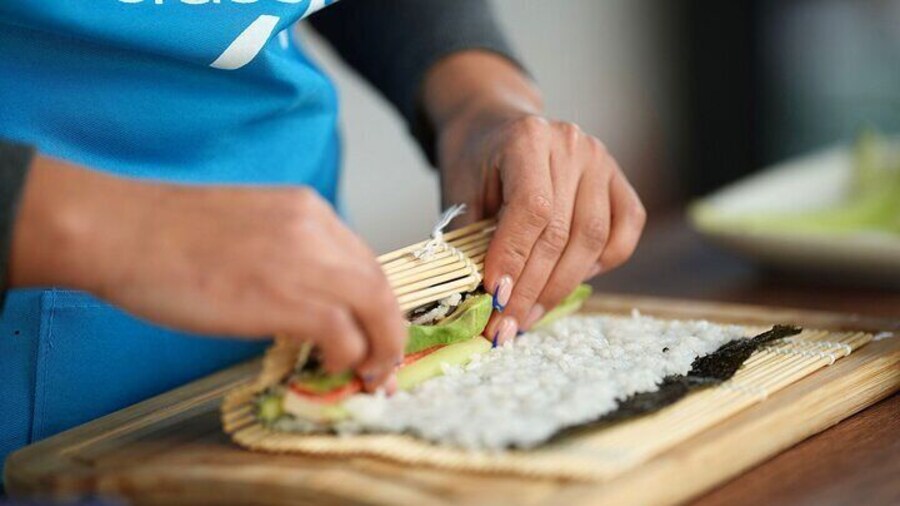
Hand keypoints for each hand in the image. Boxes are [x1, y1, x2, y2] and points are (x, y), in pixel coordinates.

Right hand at [11, 156, 405, 387]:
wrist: (121, 229)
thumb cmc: (164, 232)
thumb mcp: (246, 225)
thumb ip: (285, 250)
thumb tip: (303, 294)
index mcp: (306, 208)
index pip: (365, 260)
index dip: (377, 303)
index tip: (375, 331)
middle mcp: (316, 229)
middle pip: (380, 285)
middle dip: (390, 331)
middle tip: (383, 365)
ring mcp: (305, 262)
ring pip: (377, 309)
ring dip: (379, 349)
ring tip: (366, 375)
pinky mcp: (287, 298)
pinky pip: (345, 334)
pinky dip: (349, 356)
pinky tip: (331, 366)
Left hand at [425, 52, 645, 344]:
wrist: (494, 124)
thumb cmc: (474, 162)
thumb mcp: (459, 193)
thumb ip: (469, 241)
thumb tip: (478, 302)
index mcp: (527, 139)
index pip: (531, 209)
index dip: (515, 259)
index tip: (495, 298)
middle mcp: (572, 145)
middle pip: (562, 232)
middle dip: (532, 289)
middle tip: (506, 326)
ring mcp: (601, 161)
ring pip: (592, 239)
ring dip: (560, 287)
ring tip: (528, 317)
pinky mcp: (619, 181)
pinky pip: (623, 233)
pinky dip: (600, 265)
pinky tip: (568, 282)